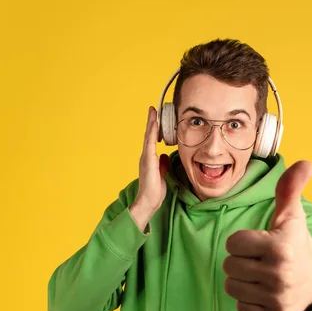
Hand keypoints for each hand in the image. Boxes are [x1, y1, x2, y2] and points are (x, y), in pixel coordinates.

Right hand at [129, 106, 169, 230]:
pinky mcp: (148, 161)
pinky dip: (152, 133)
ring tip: (153, 112)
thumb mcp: (162, 174)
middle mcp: (146, 156)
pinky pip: (150, 144)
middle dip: (151, 121)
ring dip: (151, 124)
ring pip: (148, 137)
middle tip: (153, 109)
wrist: (148, 201)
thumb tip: (165, 156)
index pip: (152, 140)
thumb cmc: (154, 191)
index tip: (156, 117)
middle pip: (148, 135)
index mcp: (150, 159)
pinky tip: (154, 125)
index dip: (154, 128)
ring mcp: (146, 158)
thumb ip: (162, 164)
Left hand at [223, 161, 311, 310]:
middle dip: (240, 261)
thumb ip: (289, 188)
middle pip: (229, 266)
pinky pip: (241, 307)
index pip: (232, 244)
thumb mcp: (291, 215)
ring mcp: (278, 298)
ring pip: (232, 287)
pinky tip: (264, 291)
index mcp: (280, 247)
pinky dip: (248, 300)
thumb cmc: (295, 242)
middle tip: (259, 259)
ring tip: (260, 275)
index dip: (241, 241)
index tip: (257, 242)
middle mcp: (280, 274)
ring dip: (241, 280)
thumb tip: (305, 163)